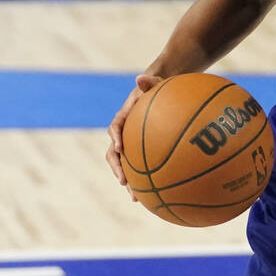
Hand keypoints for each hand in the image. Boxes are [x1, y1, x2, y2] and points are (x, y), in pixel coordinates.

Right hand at [105, 74, 160, 200]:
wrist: (161, 93)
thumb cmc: (159, 87)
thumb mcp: (156, 82)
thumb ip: (149, 80)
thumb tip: (140, 77)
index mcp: (124, 117)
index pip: (115, 127)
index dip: (115, 138)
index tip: (119, 148)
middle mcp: (124, 133)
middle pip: (114, 154)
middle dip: (118, 169)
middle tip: (124, 182)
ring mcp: (132, 144)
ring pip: (126, 165)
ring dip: (129, 181)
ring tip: (136, 198)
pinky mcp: (141, 151)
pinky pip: (142, 167)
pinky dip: (146, 181)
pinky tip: (156, 195)